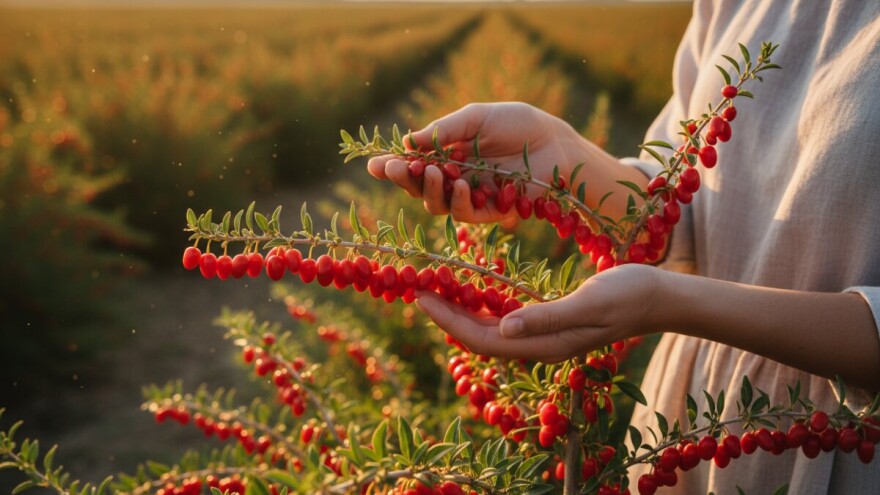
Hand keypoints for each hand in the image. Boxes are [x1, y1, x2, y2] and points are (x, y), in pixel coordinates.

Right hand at [367, 102, 591, 222]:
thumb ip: (444, 131)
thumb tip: (408, 142)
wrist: (555, 142)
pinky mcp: (492, 211)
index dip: (392, 166)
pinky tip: (459, 185)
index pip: (413, 164)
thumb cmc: (518, 124)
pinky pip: (466, 214)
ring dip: (429, 190)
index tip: (373, 164)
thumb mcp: (477, 118)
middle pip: (418, 188)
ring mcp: (472, 196)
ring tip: (433, 171)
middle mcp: (455, 178)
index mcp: (447, 154)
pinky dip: (458, 201)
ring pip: (436, 205)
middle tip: (394, 169)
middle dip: (403, 179)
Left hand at [415, 264, 661, 361]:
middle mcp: (538, 346)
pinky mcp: (549, 323)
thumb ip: (547, 318)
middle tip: (418, 288)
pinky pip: (505, 320)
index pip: (483, 339)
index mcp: (544, 345)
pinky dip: (482, 306)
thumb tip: (503, 330)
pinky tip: (470, 290)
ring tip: (435, 288)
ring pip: (490, 330)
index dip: (449, 321)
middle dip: (446, 316)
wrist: (658, 297)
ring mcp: (543, 336)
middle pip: (479, 337)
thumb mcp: (589, 303)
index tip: (421, 296)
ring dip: (461, 311)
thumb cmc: (628, 294)